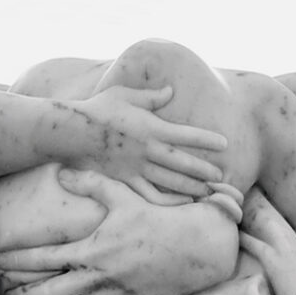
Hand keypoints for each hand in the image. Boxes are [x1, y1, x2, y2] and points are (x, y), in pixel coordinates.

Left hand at [0, 173, 241, 294]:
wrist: (196, 249)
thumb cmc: (157, 220)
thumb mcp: (123, 196)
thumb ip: (90, 183)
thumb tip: (62, 172)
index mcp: (90, 249)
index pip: (41, 257)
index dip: (16, 261)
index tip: (0, 262)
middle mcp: (96, 278)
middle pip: (45, 292)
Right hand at [63, 85, 230, 200]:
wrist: (72, 132)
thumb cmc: (98, 109)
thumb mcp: (125, 94)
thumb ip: (151, 96)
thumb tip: (170, 91)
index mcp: (152, 127)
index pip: (187, 134)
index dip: (207, 140)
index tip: (223, 144)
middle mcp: (148, 150)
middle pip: (184, 163)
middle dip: (204, 170)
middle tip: (220, 176)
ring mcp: (137, 168)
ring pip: (171, 182)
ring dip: (191, 187)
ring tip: (206, 192)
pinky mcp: (126, 181)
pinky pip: (150, 195)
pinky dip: (167, 201)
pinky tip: (179, 203)